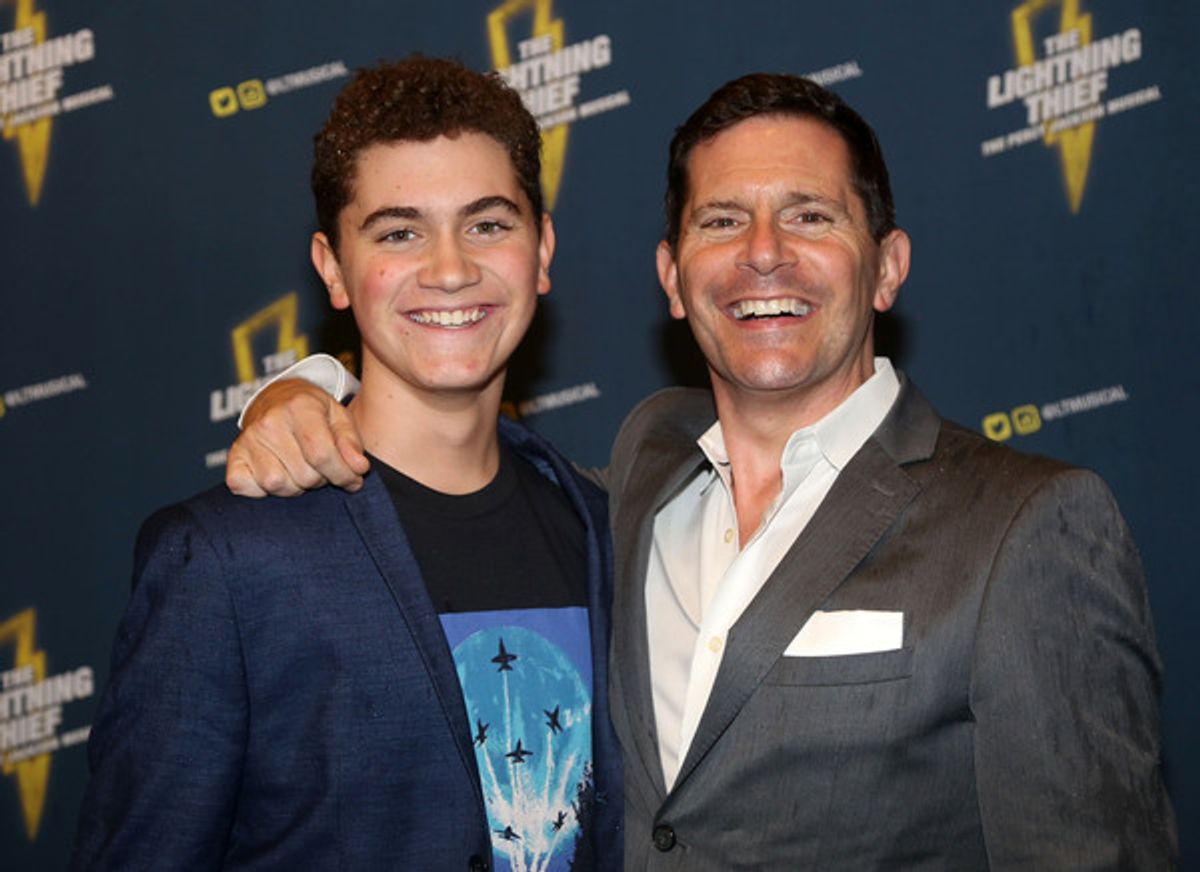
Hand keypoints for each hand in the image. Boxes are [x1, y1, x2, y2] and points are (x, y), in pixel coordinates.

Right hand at [225, 379, 368, 496]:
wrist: (276, 398)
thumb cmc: (313, 411)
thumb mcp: (339, 417)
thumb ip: (351, 443)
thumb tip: (360, 468)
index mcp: (299, 407)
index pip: (322, 455)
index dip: (343, 474)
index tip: (353, 479)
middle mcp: (269, 422)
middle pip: (304, 475)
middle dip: (321, 479)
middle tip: (321, 466)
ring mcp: (247, 439)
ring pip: (278, 485)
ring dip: (295, 486)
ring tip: (300, 468)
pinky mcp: (234, 456)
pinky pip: (246, 487)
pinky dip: (262, 490)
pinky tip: (277, 472)